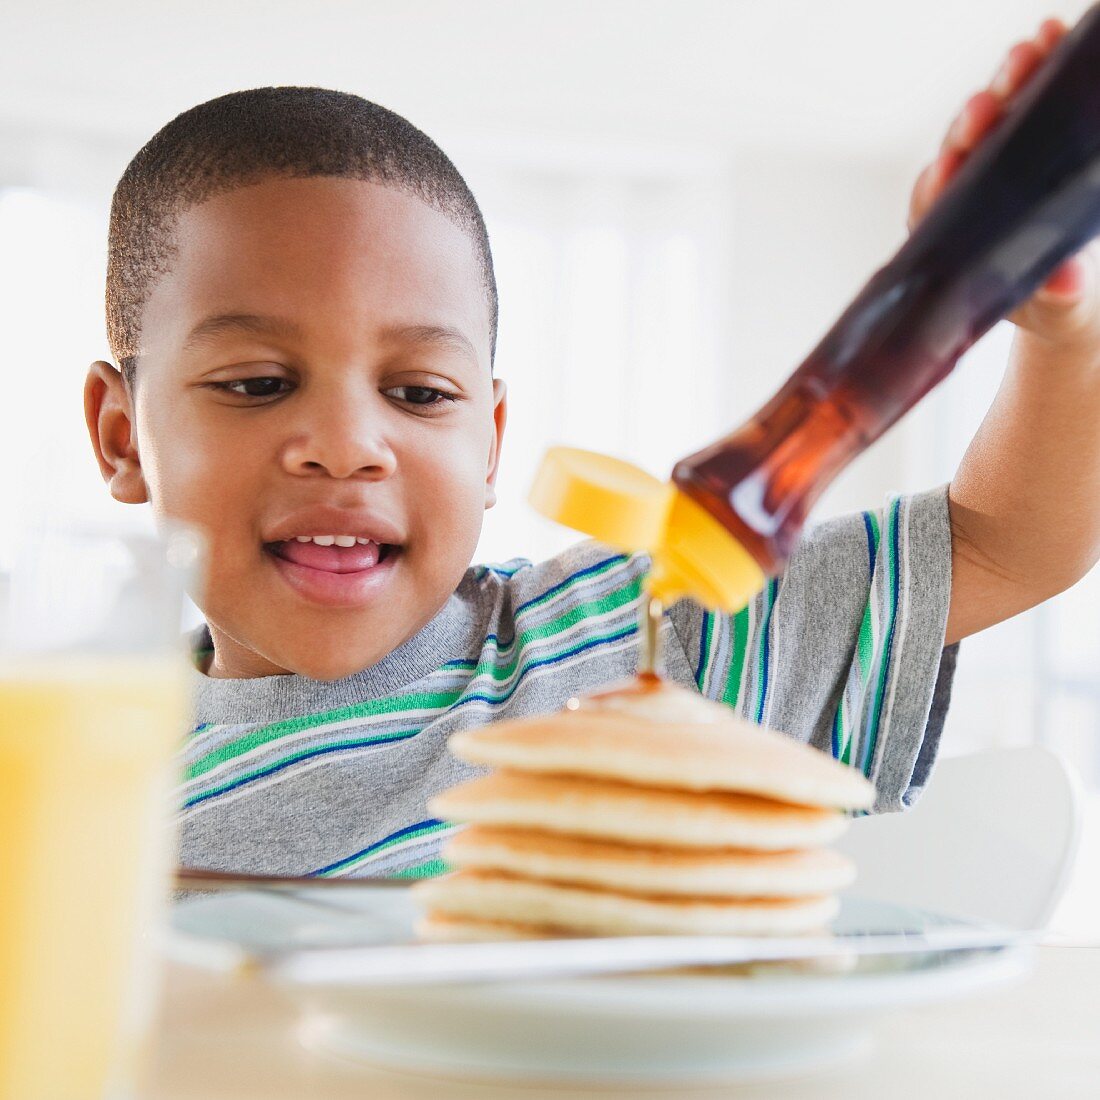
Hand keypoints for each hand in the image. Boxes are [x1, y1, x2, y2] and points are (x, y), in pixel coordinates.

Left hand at [908, 18, 1099, 351]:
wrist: (1077, 287)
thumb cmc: (1055, 303)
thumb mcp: (1061, 307)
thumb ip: (1059, 296)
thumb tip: (1066, 281)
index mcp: (951, 238)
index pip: (933, 205)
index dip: (940, 182)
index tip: (949, 165)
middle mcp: (965, 193)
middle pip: (961, 150)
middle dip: (977, 120)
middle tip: (994, 97)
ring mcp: (996, 160)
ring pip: (995, 114)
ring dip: (1011, 78)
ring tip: (1035, 45)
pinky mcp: (1028, 136)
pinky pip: (1031, 95)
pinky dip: (1044, 64)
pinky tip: (1054, 32)